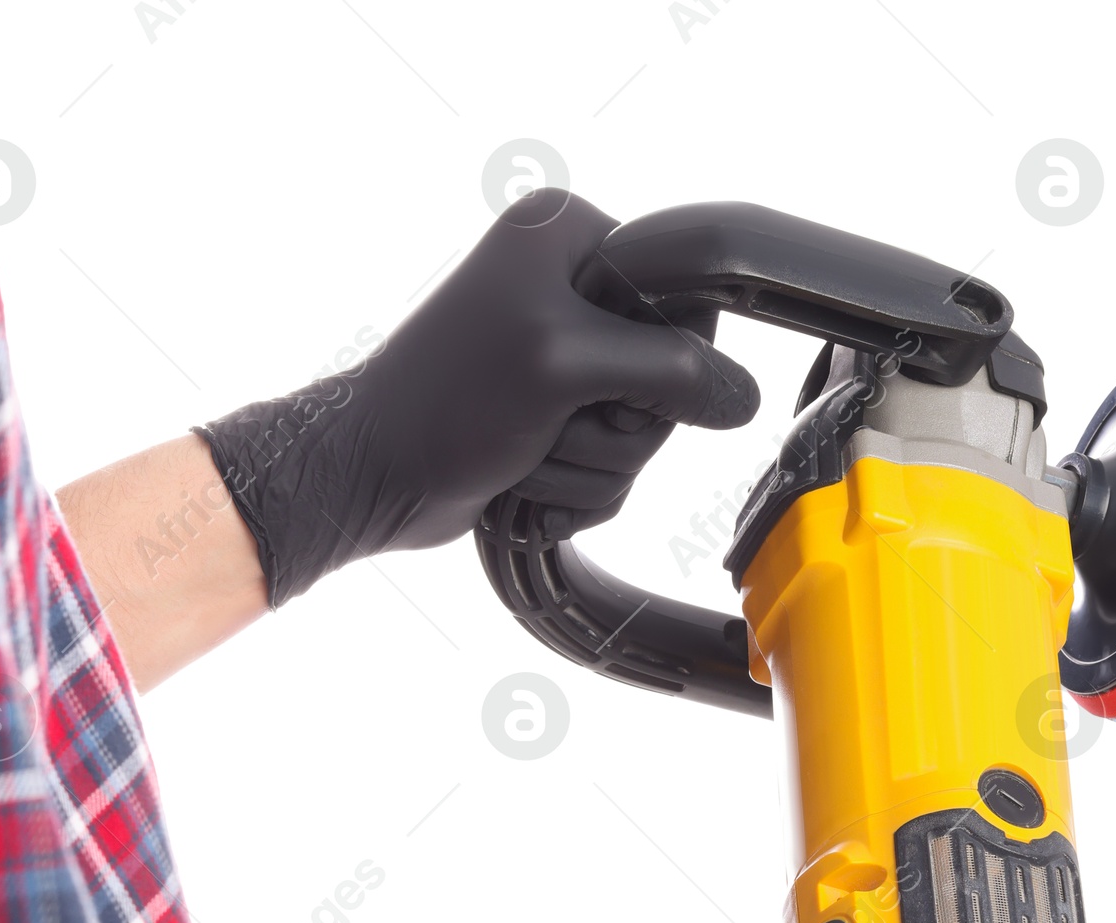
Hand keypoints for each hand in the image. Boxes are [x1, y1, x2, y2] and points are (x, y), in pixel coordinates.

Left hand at [197, 191, 759, 604]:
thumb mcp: (565, 365)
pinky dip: (578, 490)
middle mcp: (570, 291)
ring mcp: (564, 362)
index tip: (612, 384)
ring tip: (530, 455)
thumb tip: (742, 398)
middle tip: (556, 425)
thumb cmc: (445, 403)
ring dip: (589, 467)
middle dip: (617, 428)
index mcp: (570, 238)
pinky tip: (530, 485)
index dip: (667, 359)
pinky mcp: (555, 421)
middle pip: (669, 379)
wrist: (373, 476)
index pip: (684, 298)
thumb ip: (668, 371)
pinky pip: (613, 471)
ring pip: (641, 437)